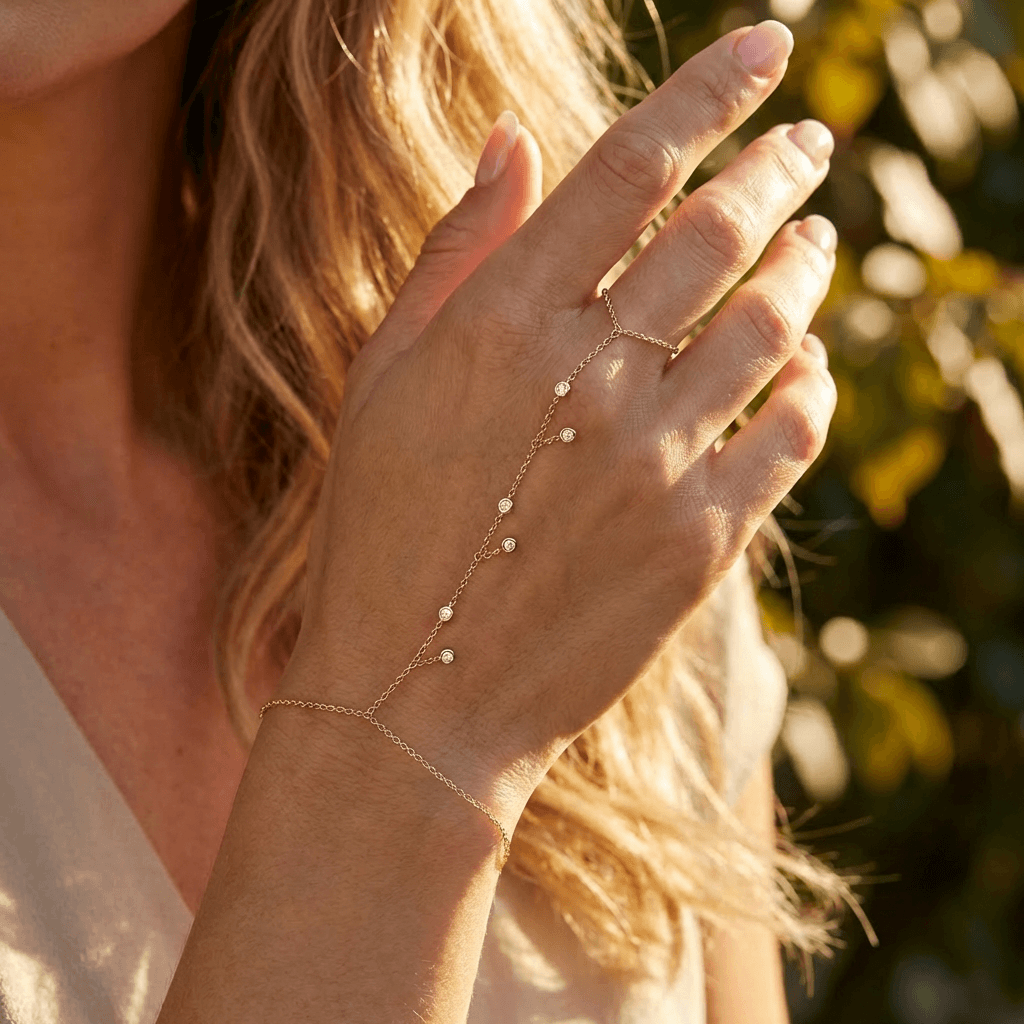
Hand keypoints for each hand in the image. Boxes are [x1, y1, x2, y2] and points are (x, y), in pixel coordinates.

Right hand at [287, 21, 836, 820]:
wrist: (420, 693)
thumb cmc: (384, 533)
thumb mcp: (386, 380)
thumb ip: (456, 252)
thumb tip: (518, 137)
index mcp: (499, 325)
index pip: (629, 168)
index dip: (708, 91)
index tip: (766, 46)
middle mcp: (585, 380)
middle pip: (719, 233)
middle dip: (779, 169)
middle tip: (810, 142)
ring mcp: (652, 463)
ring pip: (771, 326)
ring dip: (806, 269)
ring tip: (818, 243)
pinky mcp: (699, 542)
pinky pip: (790, 432)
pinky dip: (812, 382)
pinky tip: (807, 362)